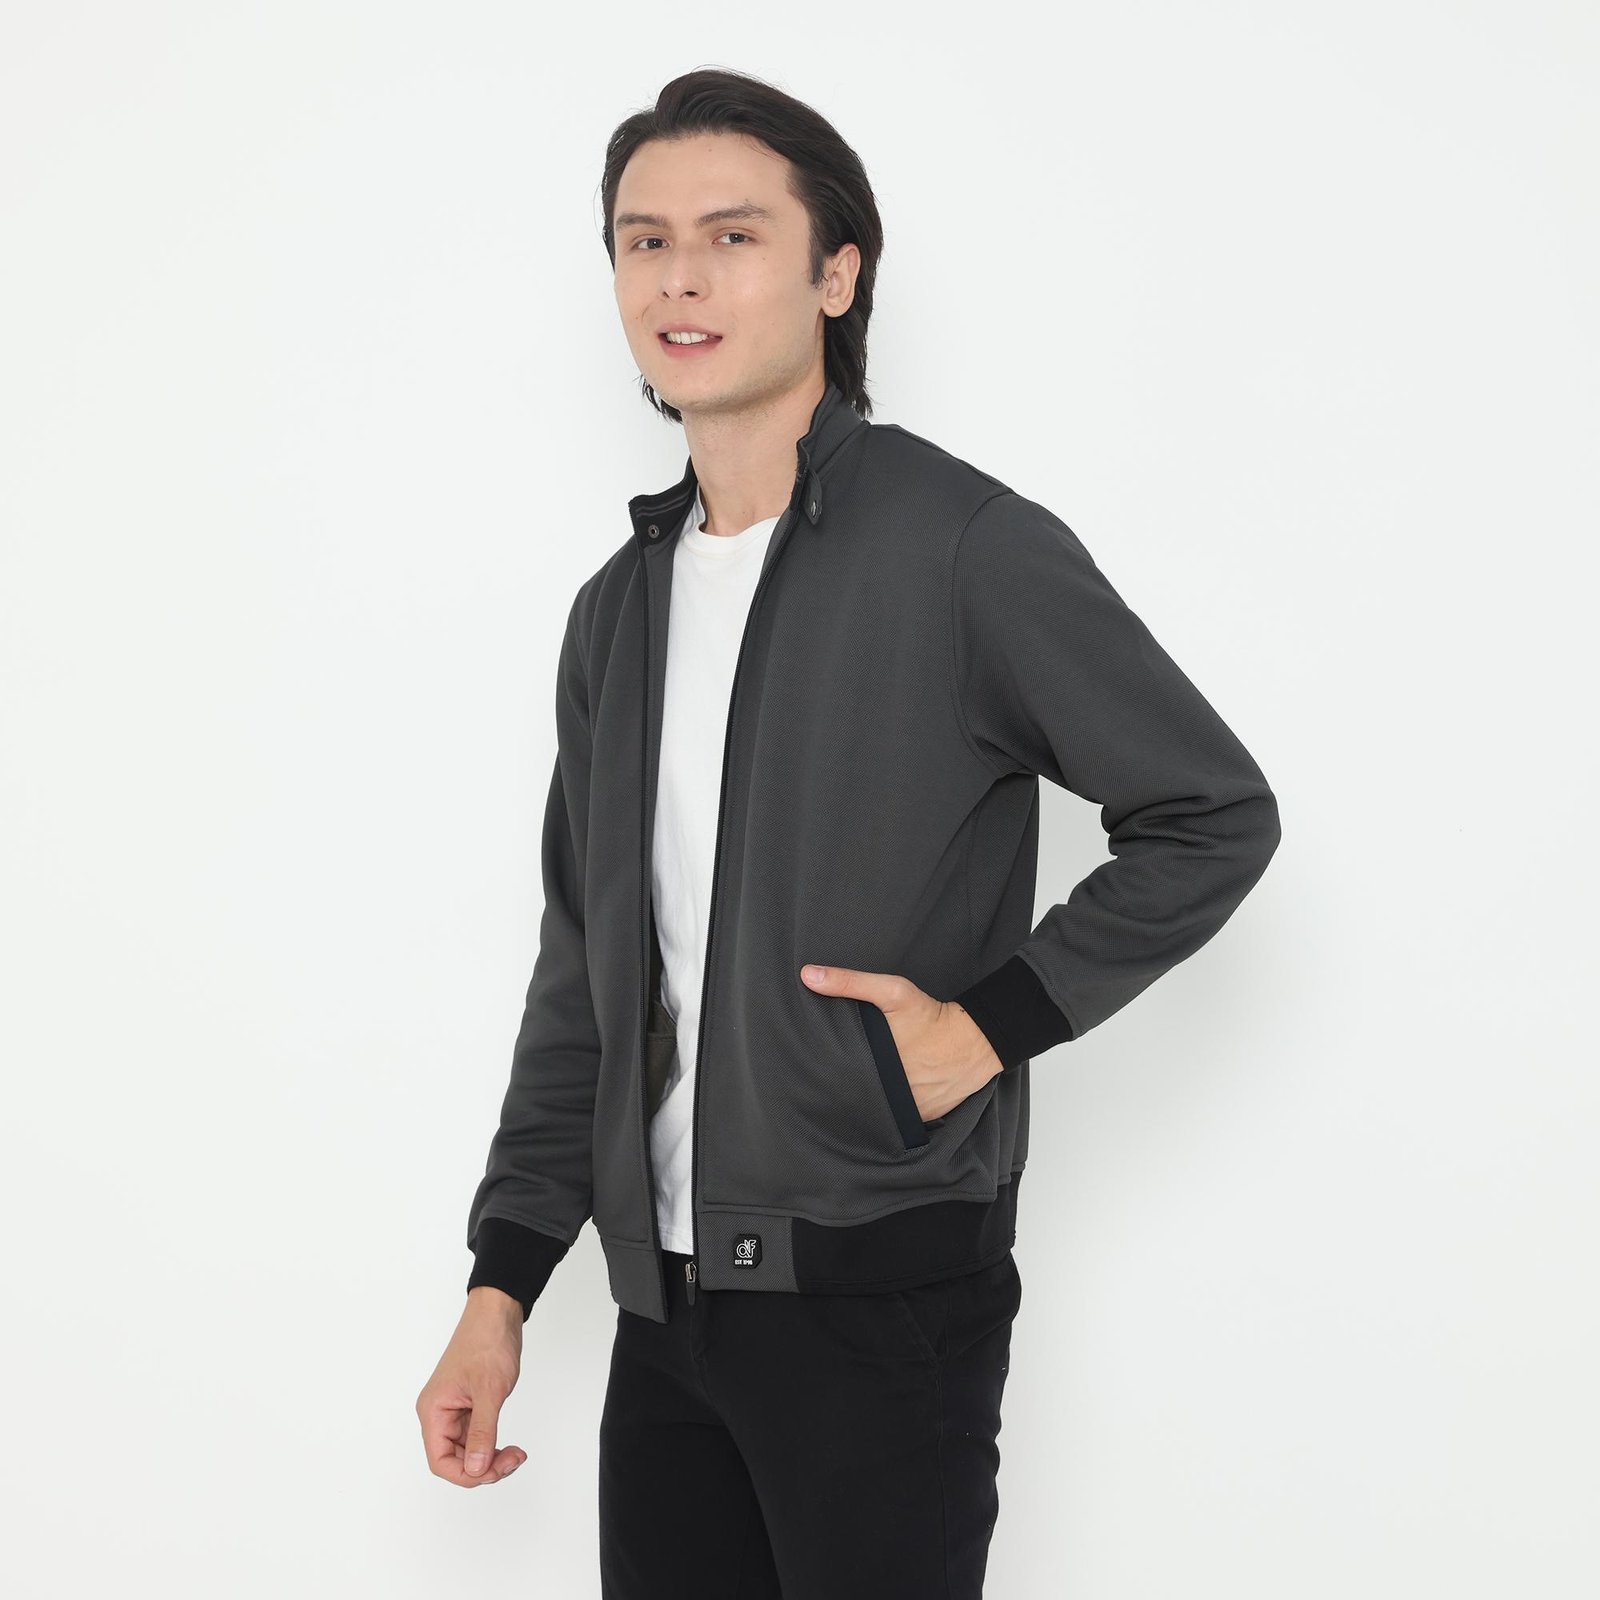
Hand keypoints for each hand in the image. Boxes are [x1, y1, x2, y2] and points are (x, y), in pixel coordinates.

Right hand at [416, 1288, 528, 1486]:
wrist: (498, 1312)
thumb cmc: (487, 1341)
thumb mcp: (489, 1391)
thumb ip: (482, 1433)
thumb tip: (476, 1469)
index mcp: (434, 1410)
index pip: (440, 1460)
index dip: (466, 1474)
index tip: (494, 1471)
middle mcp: (439, 1413)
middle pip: (454, 1459)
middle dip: (484, 1467)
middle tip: (513, 1460)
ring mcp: (454, 1409)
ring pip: (467, 1450)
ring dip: (490, 1458)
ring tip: (515, 1453)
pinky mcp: (468, 1404)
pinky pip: (476, 1436)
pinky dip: (492, 1443)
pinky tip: (508, 1444)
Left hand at [800, 963, 1003, 1121]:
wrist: (976, 1040)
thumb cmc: (931, 1016)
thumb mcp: (892, 992)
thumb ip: (850, 982)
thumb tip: (808, 976)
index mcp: (877, 1067)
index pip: (840, 1080)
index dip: (826, 1076)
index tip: (816, 1070)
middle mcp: (893, 1095)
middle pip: (858, 1097)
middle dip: (848, 1090)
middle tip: (833, 1082)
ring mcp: (910, 1111)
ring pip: (879, 1112)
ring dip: (871, 1103)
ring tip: (860, 1092)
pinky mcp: (925, 1118)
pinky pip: (901, 1121)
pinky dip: (894, 1113)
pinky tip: (887, 1101)